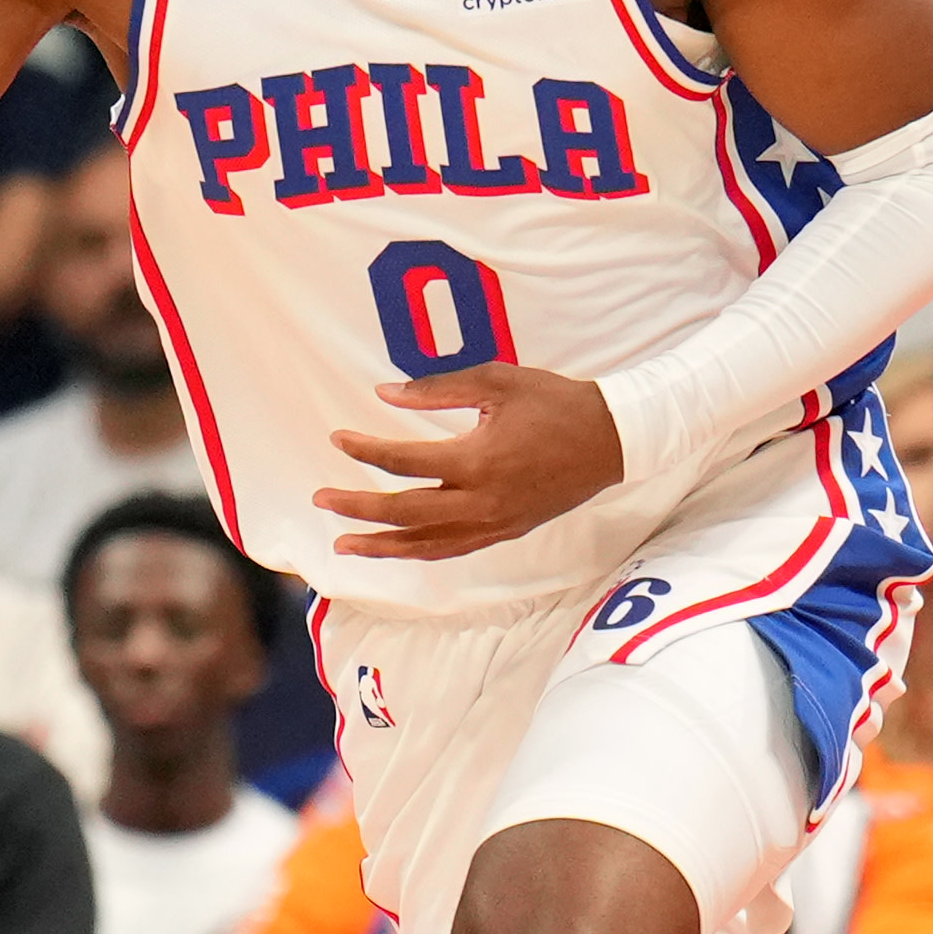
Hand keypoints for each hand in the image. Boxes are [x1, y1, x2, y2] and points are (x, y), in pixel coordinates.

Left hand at [313, 365, 625, 559]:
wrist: (612, 439)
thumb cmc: (556, 403)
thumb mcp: (497, 381)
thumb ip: (438, 389)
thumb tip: (385, 394)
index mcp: (477, 460)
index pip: (404, 461)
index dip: (365, 450)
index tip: (338, 439)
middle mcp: (481, 501)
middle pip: (404, 512)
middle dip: (357, 508)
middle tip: (320, 500)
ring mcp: (494, 524)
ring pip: (425, 544)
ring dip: (381, 545)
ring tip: (343, 545)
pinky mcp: (506, 532)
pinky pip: (453, 550)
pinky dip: (419, 551)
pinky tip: (396, 549)